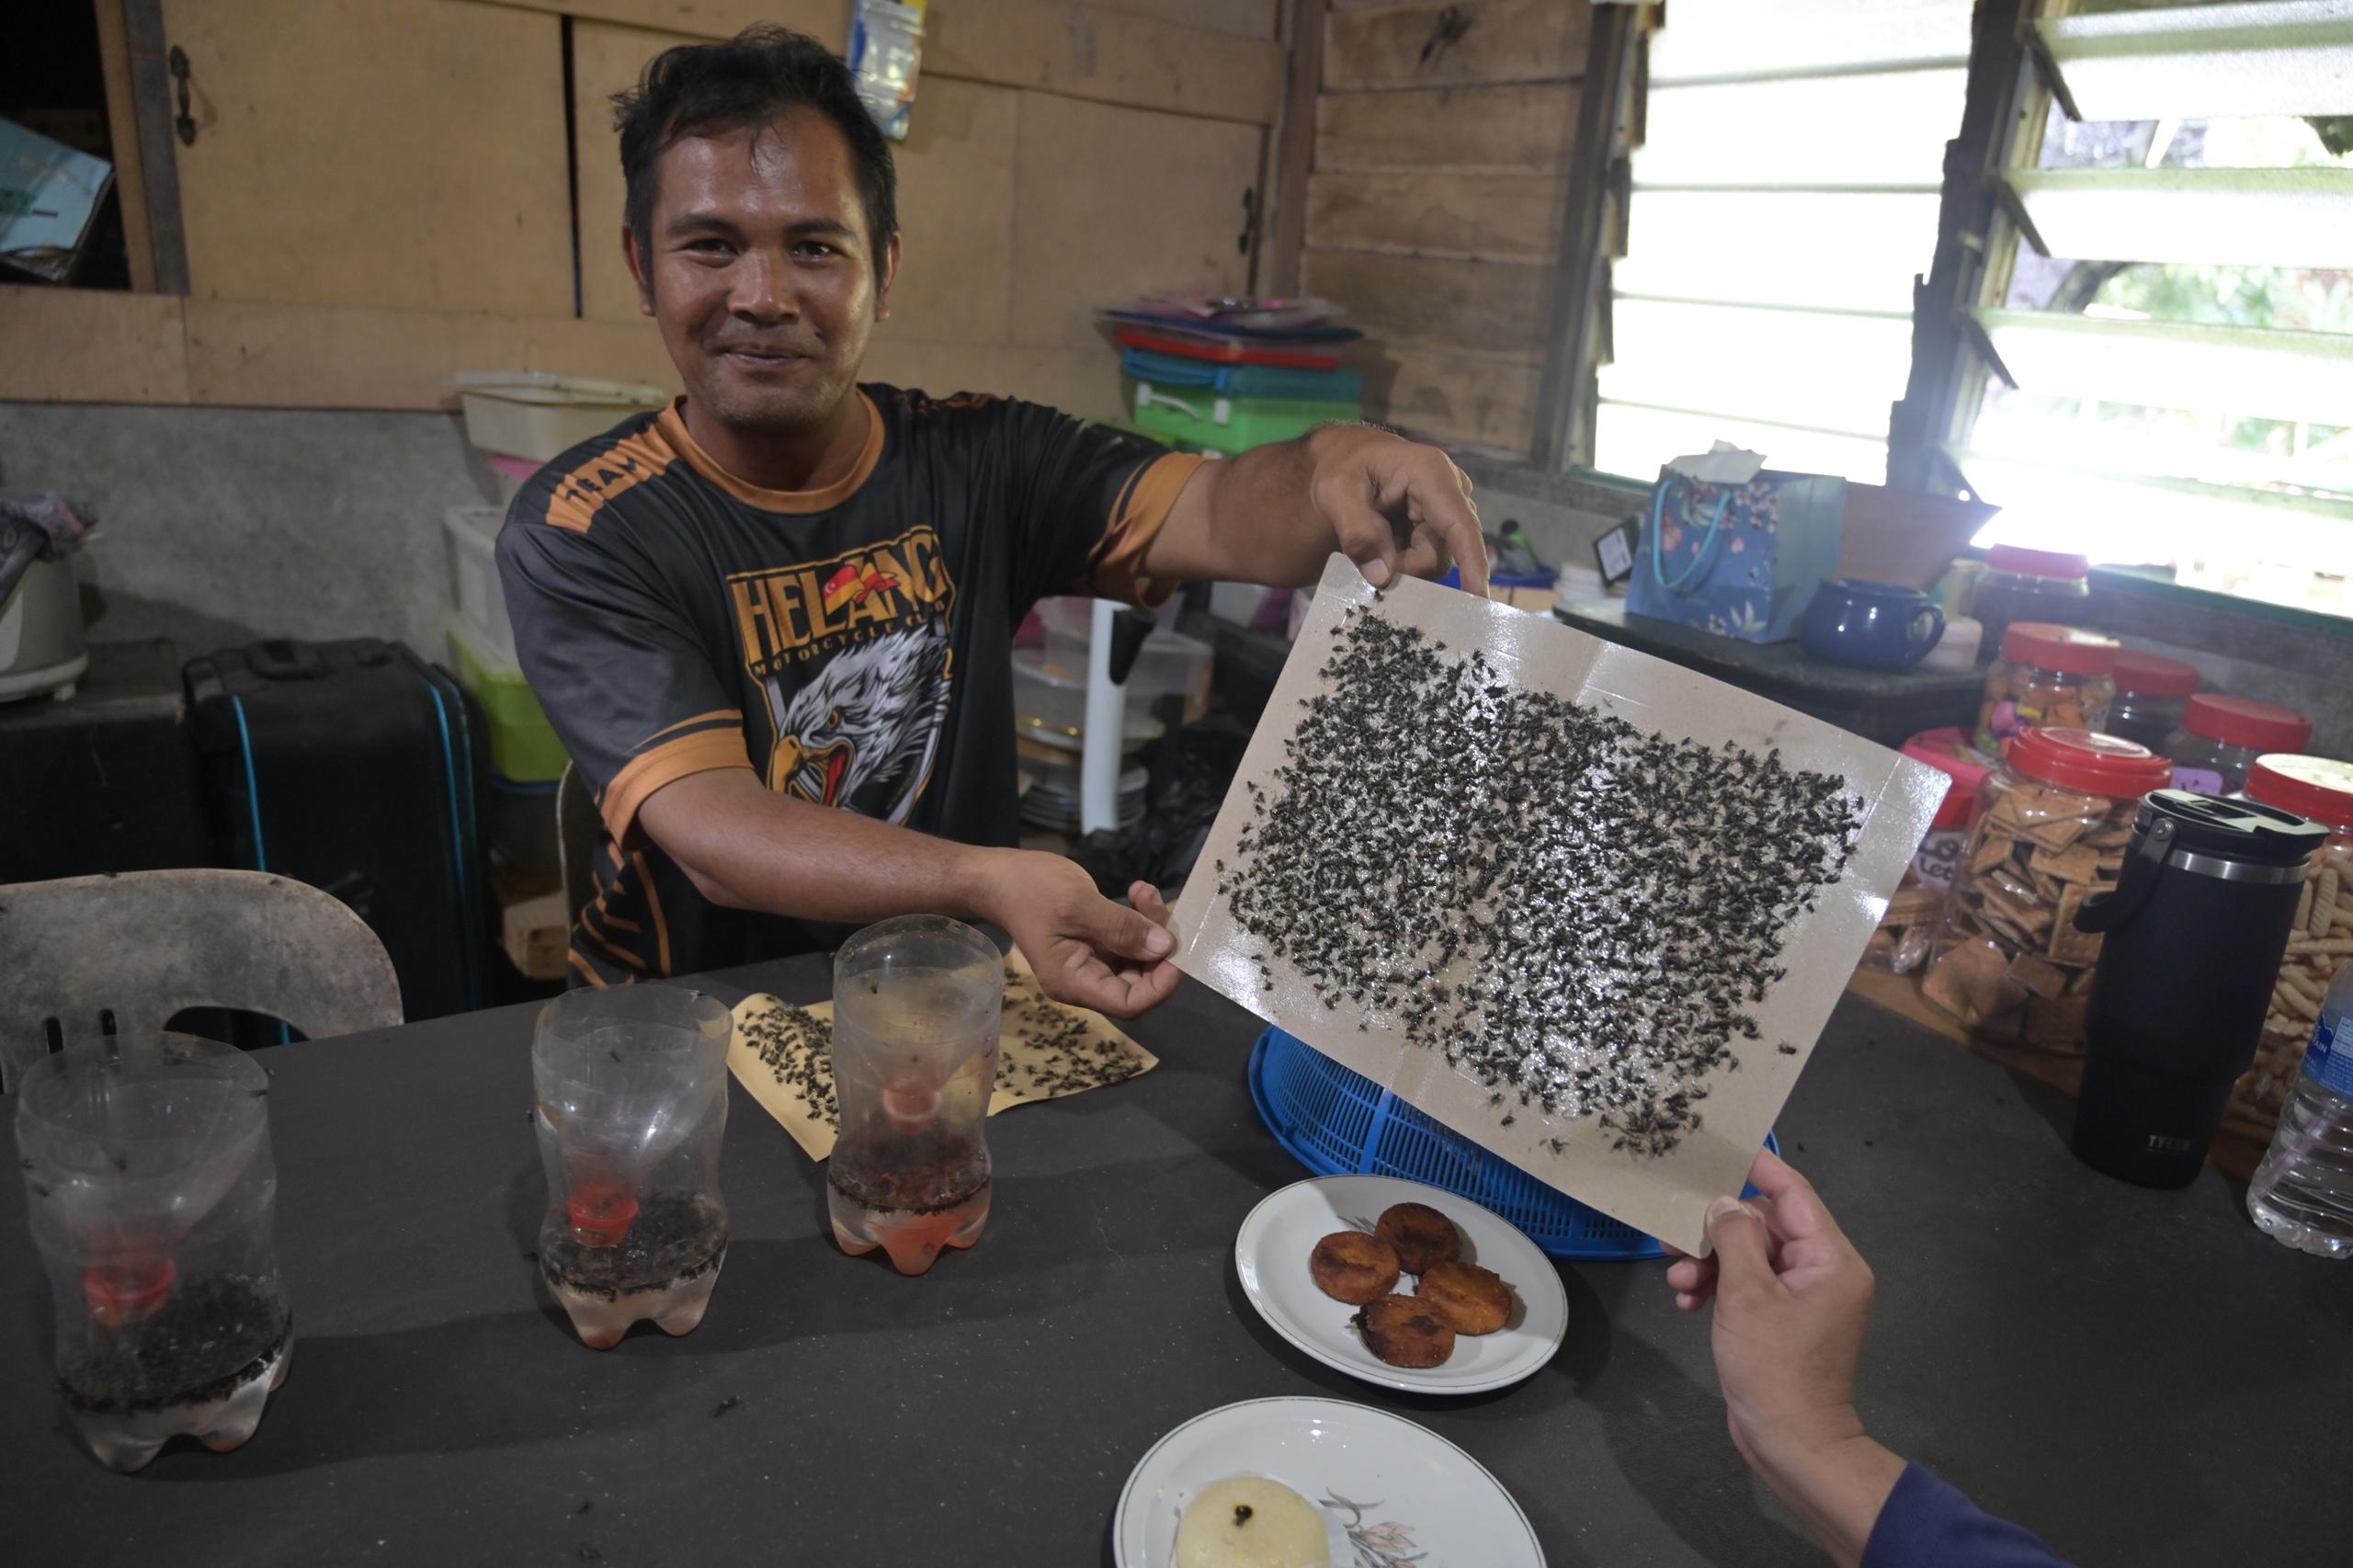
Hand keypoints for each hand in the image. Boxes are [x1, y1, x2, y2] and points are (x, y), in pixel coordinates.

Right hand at [970, 850, 1178, 1017]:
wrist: (999, 876)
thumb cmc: (1030, 890)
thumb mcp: (1078, 905)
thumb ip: (1121, 928)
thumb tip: (1164, 947)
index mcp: (1074, 981)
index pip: (1128, 1004)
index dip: (1158, 986)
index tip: (1174, 952)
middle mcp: (1084, 979)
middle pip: (1138, 980)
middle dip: (1156, 946)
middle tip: (1154, 906)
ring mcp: (1090, 960)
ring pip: (1137, 956)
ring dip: (1149, 925)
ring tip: (1144, 892)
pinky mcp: (1095, 942)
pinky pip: (1128, 939)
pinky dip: (1139, 918)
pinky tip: (1138, 891)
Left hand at [1306, 425, 1490, 596]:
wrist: (1348, 459)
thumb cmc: (1343, 467)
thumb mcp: (1336, 492)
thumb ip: (1358, 532)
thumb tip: (1384, 578)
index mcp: (1431, 474)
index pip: (1460, 526)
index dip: (1472, 564)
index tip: (1478, 598)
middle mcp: (1451, 492)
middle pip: (1437, 556)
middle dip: (1401, 567)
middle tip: (1364, 554)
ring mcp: (1449, 512)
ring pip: (1431, 563)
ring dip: (1398, 563)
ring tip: (1371, 539)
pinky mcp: (1443, 527)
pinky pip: (1426, 561)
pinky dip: (1401, 561)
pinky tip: (1383, 541)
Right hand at [1663, 1151, 1903, 1566]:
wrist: (1792, 1443)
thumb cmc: (1775, 1367)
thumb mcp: (1747, 1296)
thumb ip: (1735, 1238)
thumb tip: (1725, 1203)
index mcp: (1831, 1259)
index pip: (1794, 1193)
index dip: (1756, 1167)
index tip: (1717, 1147)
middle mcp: (1825, 1271)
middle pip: (1765, 1225)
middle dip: (1717, 1232)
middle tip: (1673, 1239)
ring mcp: (1805, 1297)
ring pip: (1750, 1256)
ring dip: (1710, 1264)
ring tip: (1679, 1283)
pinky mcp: (1785, 1320)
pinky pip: (1750, 1286)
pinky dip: (1719, 1289)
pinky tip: (1689, 1304)